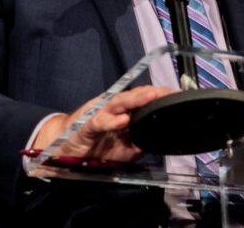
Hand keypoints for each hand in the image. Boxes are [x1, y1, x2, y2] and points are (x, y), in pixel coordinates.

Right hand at [33, 85, 174, 162]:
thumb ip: (139, 144)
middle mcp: (112, 107)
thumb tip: (158, 141)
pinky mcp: (87, 125)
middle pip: (134, 96)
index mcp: (122, 111)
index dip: (160, 97)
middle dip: (152, 94)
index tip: (179, 95)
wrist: (64, 150)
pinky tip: (124, 120)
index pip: (143, 100)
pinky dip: (112, 121)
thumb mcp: (123, 150)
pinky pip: (100, 121)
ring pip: (119, 103)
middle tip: (171, 92)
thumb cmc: (95, 146)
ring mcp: (99, 113)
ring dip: (136, 99)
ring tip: (151, 96)